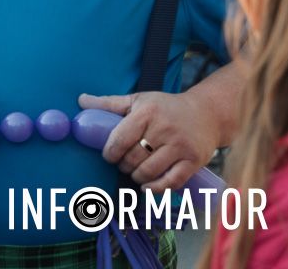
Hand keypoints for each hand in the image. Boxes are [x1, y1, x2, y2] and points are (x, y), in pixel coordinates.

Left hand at [78, 91, 217, 190]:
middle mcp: (165, 129)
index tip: (108, 156)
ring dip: (136, 176)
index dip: (110, 152)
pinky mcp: (194, 161)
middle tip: (123, 163)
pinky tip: (147, 187)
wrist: (207, 113)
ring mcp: (181, 146)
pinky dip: (156, 188)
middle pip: (134, 158)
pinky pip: (171, 182)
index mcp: (147, 113)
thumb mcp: (138, 100)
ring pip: (149, 171)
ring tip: (134, 171)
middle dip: (123, 165)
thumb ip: (109, 103)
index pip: (121, 139)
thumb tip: (80, 101)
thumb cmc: (166, 107)